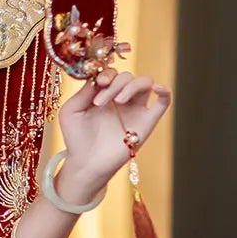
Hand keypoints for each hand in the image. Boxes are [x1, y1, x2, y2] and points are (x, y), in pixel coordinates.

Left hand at [57, 65, 172, 193]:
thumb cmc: (76, 138)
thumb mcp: (71, 111)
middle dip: (114, 84)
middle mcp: (121, 99)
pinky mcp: (146, 122)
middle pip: (127, 76)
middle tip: (100, 103)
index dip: (107, 74)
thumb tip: (98, 77)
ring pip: (145, 83)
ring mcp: (135, 109)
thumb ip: (83, 91)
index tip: (99, 83)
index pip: (112, 73)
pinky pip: (163, 102)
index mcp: (104, 93)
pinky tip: (158, 88)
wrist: (86, 164)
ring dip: (132, 86)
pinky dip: (165, 91)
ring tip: (119, 101)